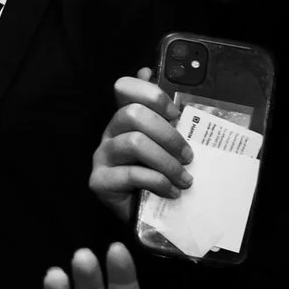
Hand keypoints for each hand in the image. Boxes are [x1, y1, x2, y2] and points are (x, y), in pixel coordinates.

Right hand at [89, 70, 193, 219]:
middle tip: (188, 155)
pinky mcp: (100, 181)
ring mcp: (102, 157)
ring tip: (184, 179)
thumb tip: (148, 70)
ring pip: (134, 143)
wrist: (148, 217)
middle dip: (167, 134)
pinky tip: (171, 191)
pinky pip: (130, 174)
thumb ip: (162, 113)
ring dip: (167, 162)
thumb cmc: (159, 176)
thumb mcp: (167, 144)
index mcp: (125, 119)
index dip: (150, 94)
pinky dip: (158, 182)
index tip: (174, 114)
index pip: (124, 87)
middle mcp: (109, 133)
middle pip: (131, 114)